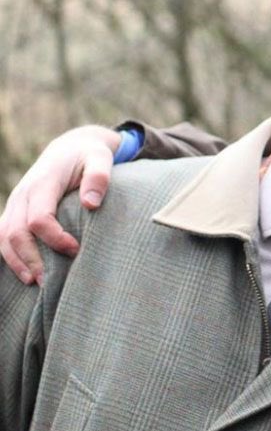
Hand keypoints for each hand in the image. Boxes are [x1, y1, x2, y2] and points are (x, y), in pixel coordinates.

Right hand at [0, 124, 120, 284]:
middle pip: (16, 232)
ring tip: (35, 282)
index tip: (75, 249)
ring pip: (4, 236)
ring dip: (17, 261)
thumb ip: (99, 177)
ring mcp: (16, 202)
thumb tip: (91, 205)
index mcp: (44, 182)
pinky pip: (3, 235)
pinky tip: (24, 272)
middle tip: (50, 282)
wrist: (69, 148)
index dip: (54, 238)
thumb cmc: (89, 157)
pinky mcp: (15, 210)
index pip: (39, 218)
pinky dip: (9, 255)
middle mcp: (24, 193)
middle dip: (31, 259)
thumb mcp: (100, 158)